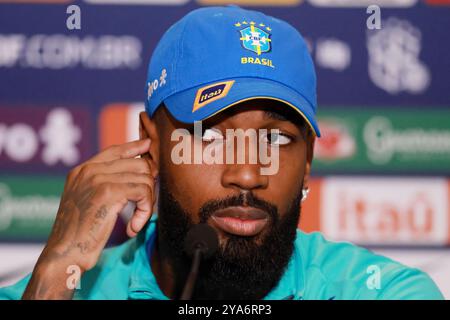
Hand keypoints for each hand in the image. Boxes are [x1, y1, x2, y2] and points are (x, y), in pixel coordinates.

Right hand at [22, 139, 156, 298]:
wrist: (63, 254)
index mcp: (82, 170)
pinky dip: (145, 211)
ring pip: (144, 178)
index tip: (147, 145)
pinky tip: (134, 227)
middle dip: (149, 184)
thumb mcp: (86, 201)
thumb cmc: (78, 234)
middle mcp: (89, 170)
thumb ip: (104, 184)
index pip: (115, 150)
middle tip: (144, 206)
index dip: (135, 147)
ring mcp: (98, 178)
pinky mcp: (109, 192)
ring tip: (138, 220)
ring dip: (148, 202)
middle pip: (138, 163)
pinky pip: (143, 192)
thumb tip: (135, 173)